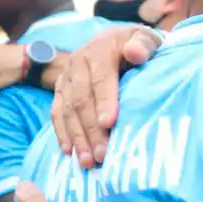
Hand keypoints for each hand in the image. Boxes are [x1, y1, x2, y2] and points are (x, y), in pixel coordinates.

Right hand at [52, 25, 161, 168]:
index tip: (109, 123)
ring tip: (87, 162)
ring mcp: (66, 77)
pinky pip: (56, 113)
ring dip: (76, 137)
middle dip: (91, 129)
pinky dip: (62, 133)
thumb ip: (144, 44)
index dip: (104, 101)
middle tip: (102, 155)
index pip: (100, 78)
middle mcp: (78, 62)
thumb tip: (135, 53)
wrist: (118, 41)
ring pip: (67, 110)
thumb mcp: (146, 39)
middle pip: (82, 99)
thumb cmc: (139, 46)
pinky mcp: (60, 90)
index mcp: (99, 49)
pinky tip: (70, 152)